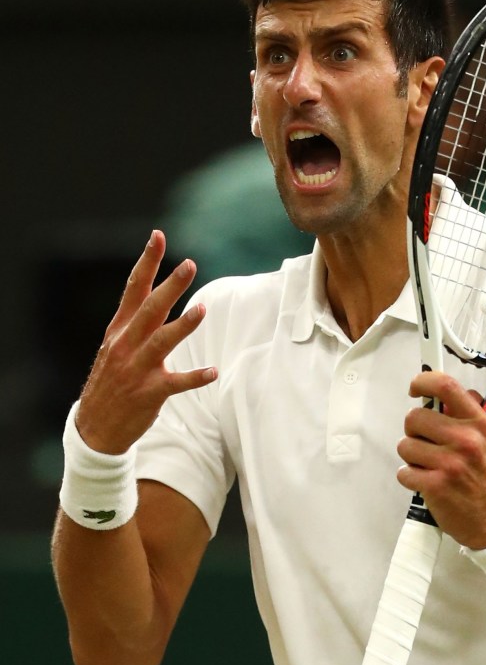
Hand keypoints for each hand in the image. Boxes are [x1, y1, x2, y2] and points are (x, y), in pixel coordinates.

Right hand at [76, 230, 216, 453]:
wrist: (94, 428)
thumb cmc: (112, 381)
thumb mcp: (115, 347)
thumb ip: (135, 321)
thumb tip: (154, 291)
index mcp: (119, 330)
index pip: (133, 288)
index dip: (146, 262)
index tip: (158, 236)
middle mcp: (126, 345)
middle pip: (149, 309)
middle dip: (170, 286)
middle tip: (189, 264)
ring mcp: (137, 370)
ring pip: (161, 341)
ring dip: (183, 325)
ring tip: (202, 308)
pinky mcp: (149, 393)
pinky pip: (175, 383)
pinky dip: (195, 377)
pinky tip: (213, 372)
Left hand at [396, 371, 485, 549]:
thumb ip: (471, 414)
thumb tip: (443, 396)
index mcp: (480, 424)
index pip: (446, 387)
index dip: (423, 381)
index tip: (415, 388)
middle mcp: (466, 440)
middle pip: (415, 417)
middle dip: (414, 430)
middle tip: (427, 442)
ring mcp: (450, 463)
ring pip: (404, 445)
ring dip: (412, 456)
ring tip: (429, 465)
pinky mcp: (436, 485)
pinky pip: (404, 471)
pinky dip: (410, 477)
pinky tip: (427, 481)